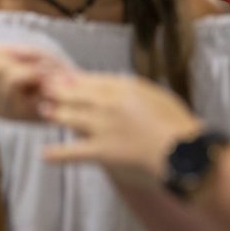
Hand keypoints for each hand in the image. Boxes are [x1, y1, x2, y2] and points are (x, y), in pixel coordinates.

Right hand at [0, 42, 69, 121]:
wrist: (82, 91)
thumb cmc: (52, 73)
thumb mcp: (19, 56)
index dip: (0, 52)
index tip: (19, 59)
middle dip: (16, 60)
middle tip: (38, 69)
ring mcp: (5, 110)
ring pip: (5, 73)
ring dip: (30, 68)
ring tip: (45, 77)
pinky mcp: (21, 113)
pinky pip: (20, 80)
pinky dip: (37, 75)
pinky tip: (49, 83)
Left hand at [39, 72, 201, 182]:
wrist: (187, 153)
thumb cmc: (178, 126)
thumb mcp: (157, 96)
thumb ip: (134, 89)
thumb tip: (117, 84)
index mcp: (125, 87)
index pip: (90, 79)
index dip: (70, 78)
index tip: (58, 76)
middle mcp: (109, 103)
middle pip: (74, 93)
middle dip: (55, 90)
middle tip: (42, 89)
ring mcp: (104, 127)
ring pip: (69, 116)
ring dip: (53, 113)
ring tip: (43, 112)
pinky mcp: (103, 151)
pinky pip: (74, 152)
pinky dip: (58, 154)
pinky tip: (45, 155)